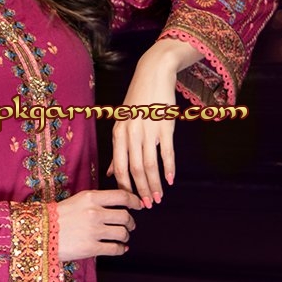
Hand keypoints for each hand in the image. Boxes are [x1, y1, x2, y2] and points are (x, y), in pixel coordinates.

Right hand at [55, 188, 140, 260]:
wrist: (39, 233)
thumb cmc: (57, 217)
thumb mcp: (77, 201)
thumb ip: (97, 201)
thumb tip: (120, 206)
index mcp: (91, 197)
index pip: (122, 196)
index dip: (134, 201)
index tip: (138, 205)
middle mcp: (94, 212)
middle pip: (125, 216)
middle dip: (131, 222)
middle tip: (130, 225)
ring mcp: (94, 231)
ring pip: (122, 233)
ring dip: (126, 236)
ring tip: (122, 238)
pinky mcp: (91, 248)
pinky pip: (115, 248)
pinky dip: (121, 249)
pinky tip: (120, 248)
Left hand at [109, 37, 201, 205]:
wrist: (154, 75)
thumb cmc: (138, 101)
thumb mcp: (123, 123)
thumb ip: (118, 150)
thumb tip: (111, 173)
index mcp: (119, 134)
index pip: (119, 168)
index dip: (125, 188)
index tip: (131, 202)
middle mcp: (131, 133)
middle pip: (134, 170)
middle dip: (141, 191)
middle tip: (146, 206)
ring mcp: (148, 130)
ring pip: (149, 165)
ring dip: (155, 184)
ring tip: (159, 197)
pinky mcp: (165, 126)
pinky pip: (166, 152)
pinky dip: (168, 168)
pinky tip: (171, 180)